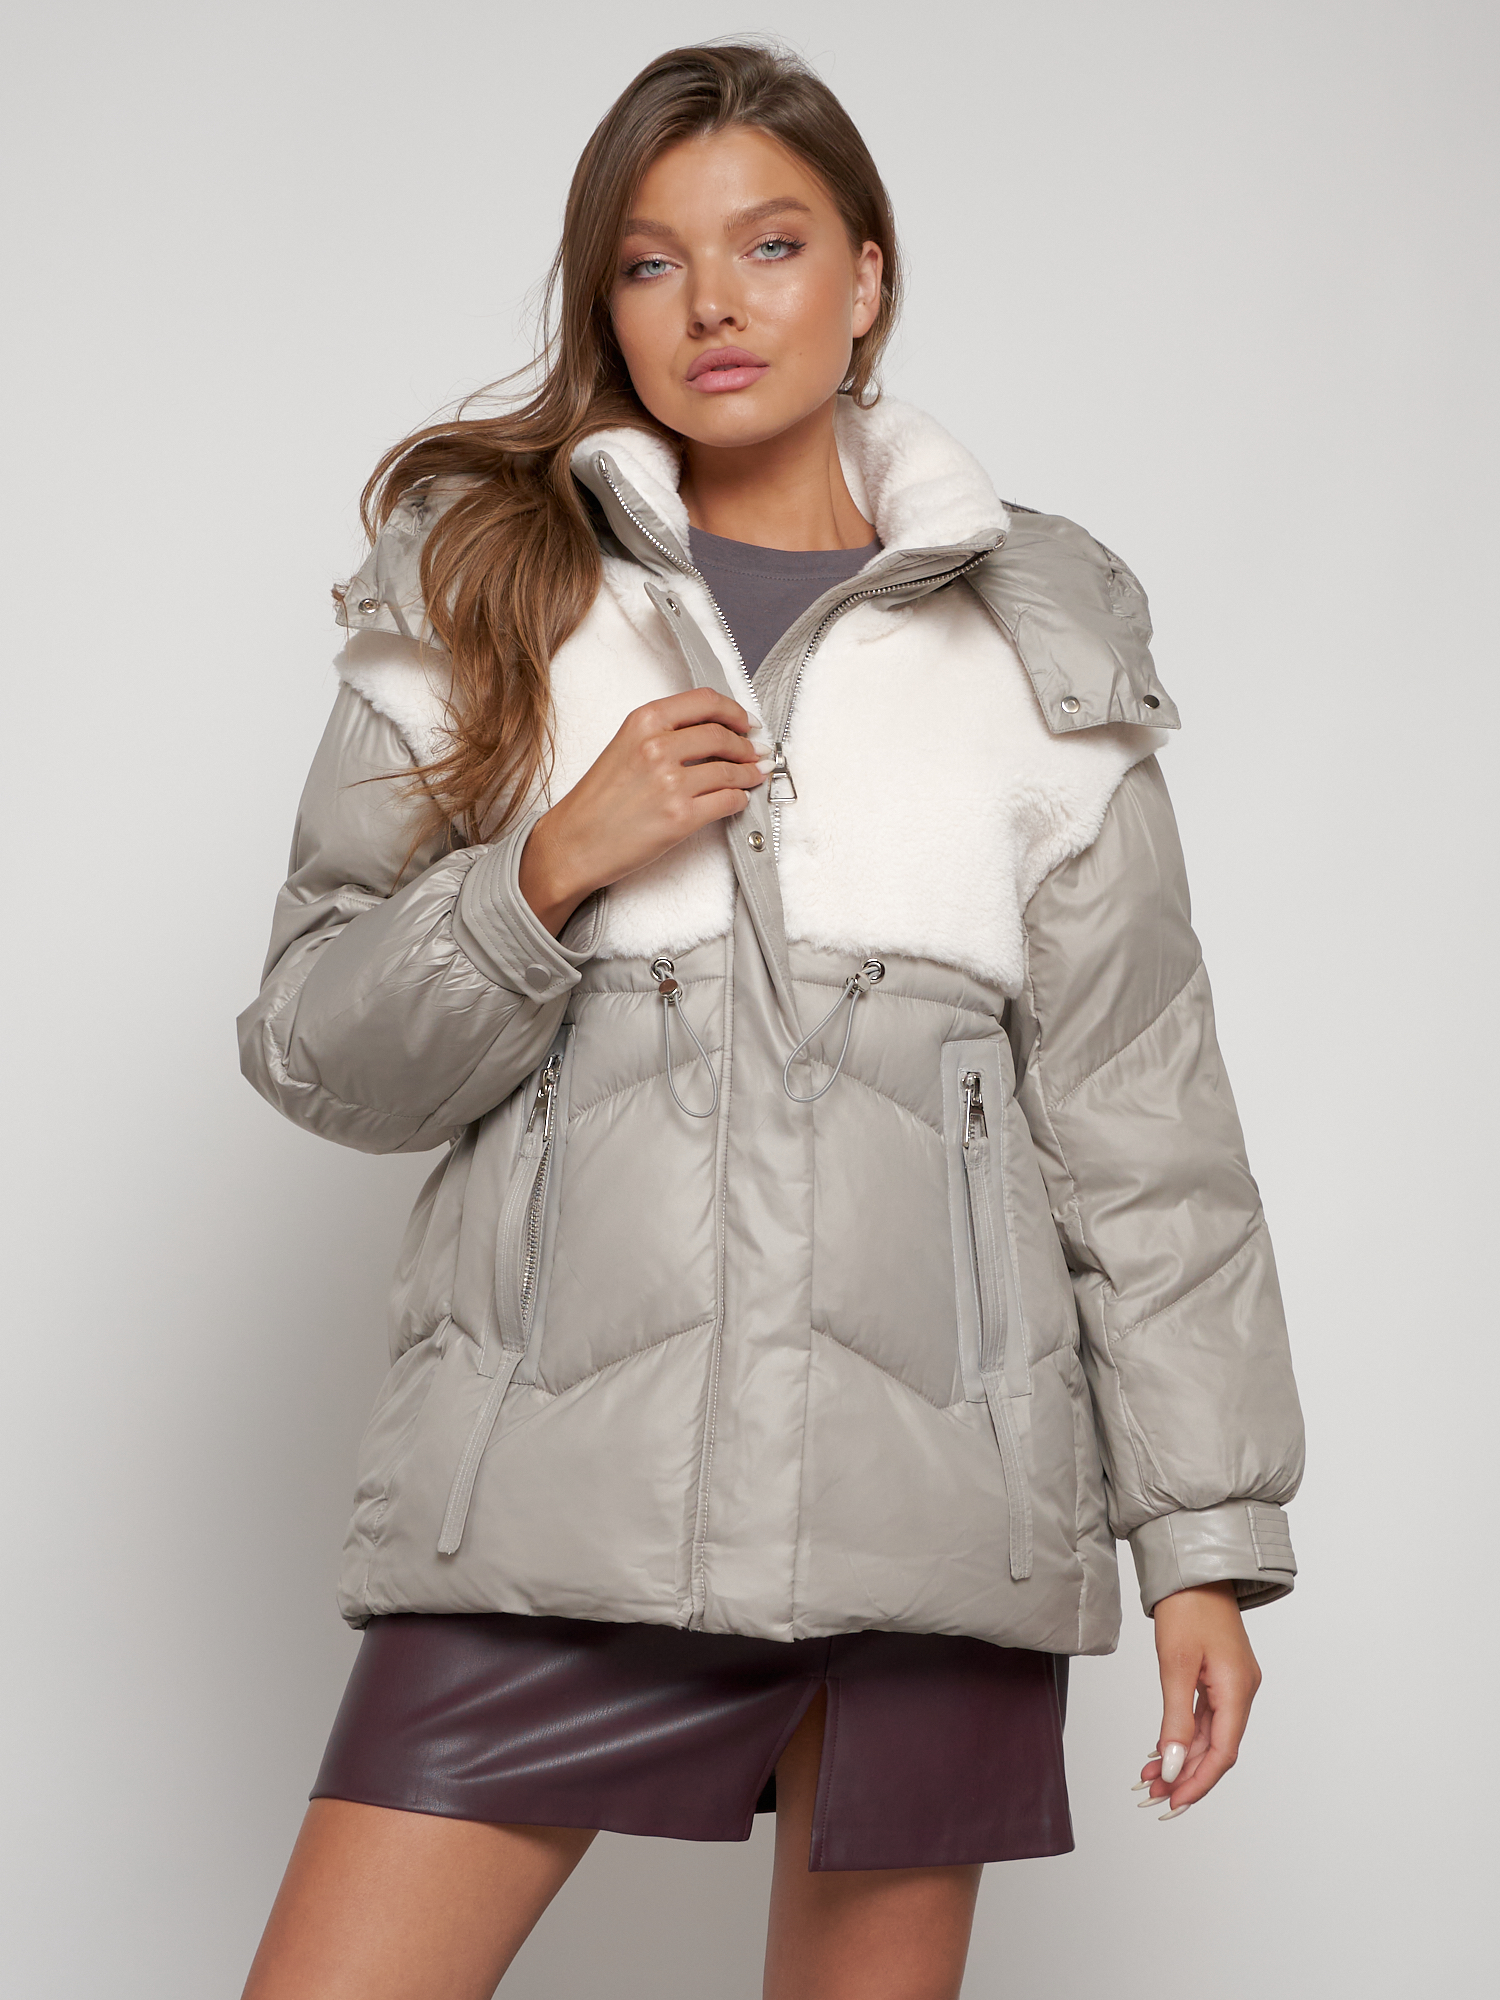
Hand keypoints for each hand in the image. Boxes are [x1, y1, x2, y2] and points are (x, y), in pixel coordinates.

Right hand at [518, 689, 769, 934]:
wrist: (574, 842)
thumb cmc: (597, 800)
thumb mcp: (624, 747)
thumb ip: (664, 733)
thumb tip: (712, 731)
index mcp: (643, 721)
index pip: (704, 701)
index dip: (734, 711)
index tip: (745, 722)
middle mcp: (658, 747)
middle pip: (722, 735)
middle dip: (746, 745)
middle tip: (755, 752)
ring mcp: (671, 783)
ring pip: (730, 771)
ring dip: (749, 774)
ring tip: (754, 776)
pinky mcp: (681, 817)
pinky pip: (727, 802)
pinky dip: (740, 800)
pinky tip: (738, 800)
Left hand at [1135, 1580, 1261, 1819]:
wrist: (1194, 1568)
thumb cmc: (1187, 1606)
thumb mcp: (1176, 1665)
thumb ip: (1175, 1720)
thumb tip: (1172, 1765)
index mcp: (1238, 1689)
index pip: (1223, 1752)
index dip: (1198, 1782)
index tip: (1173, 1802)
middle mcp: (1241, 1691)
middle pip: (1218, 1748)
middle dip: (1186, 1775)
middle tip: (1152, 1795)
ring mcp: (1232, 1683)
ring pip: (1210, 1735)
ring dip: (1182, 1758)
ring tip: (1150, 1778)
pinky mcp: (1220, 1676)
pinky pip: (1205, 1717)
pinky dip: (1185, 1736)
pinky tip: (1162, 1750)